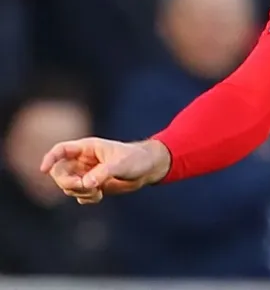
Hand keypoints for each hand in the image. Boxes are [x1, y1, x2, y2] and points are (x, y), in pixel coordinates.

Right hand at [39, 138, 171, 204]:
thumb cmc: (137, 159)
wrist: (148, 169)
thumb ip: (103, 172)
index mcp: (87, 148)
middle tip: (81, 186)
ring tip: (98, 191)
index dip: (50, 158)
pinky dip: (86, 198)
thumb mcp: (121, 163)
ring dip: (79, 192)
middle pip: (60, 172)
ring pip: (68, 186)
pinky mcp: (92, 186)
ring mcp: (86, 174)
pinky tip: (100, 195)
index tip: (43, 169)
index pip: (61, 150)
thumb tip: (86, 184)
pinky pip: (79, 196)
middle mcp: (83, 161)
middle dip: (67, 182)